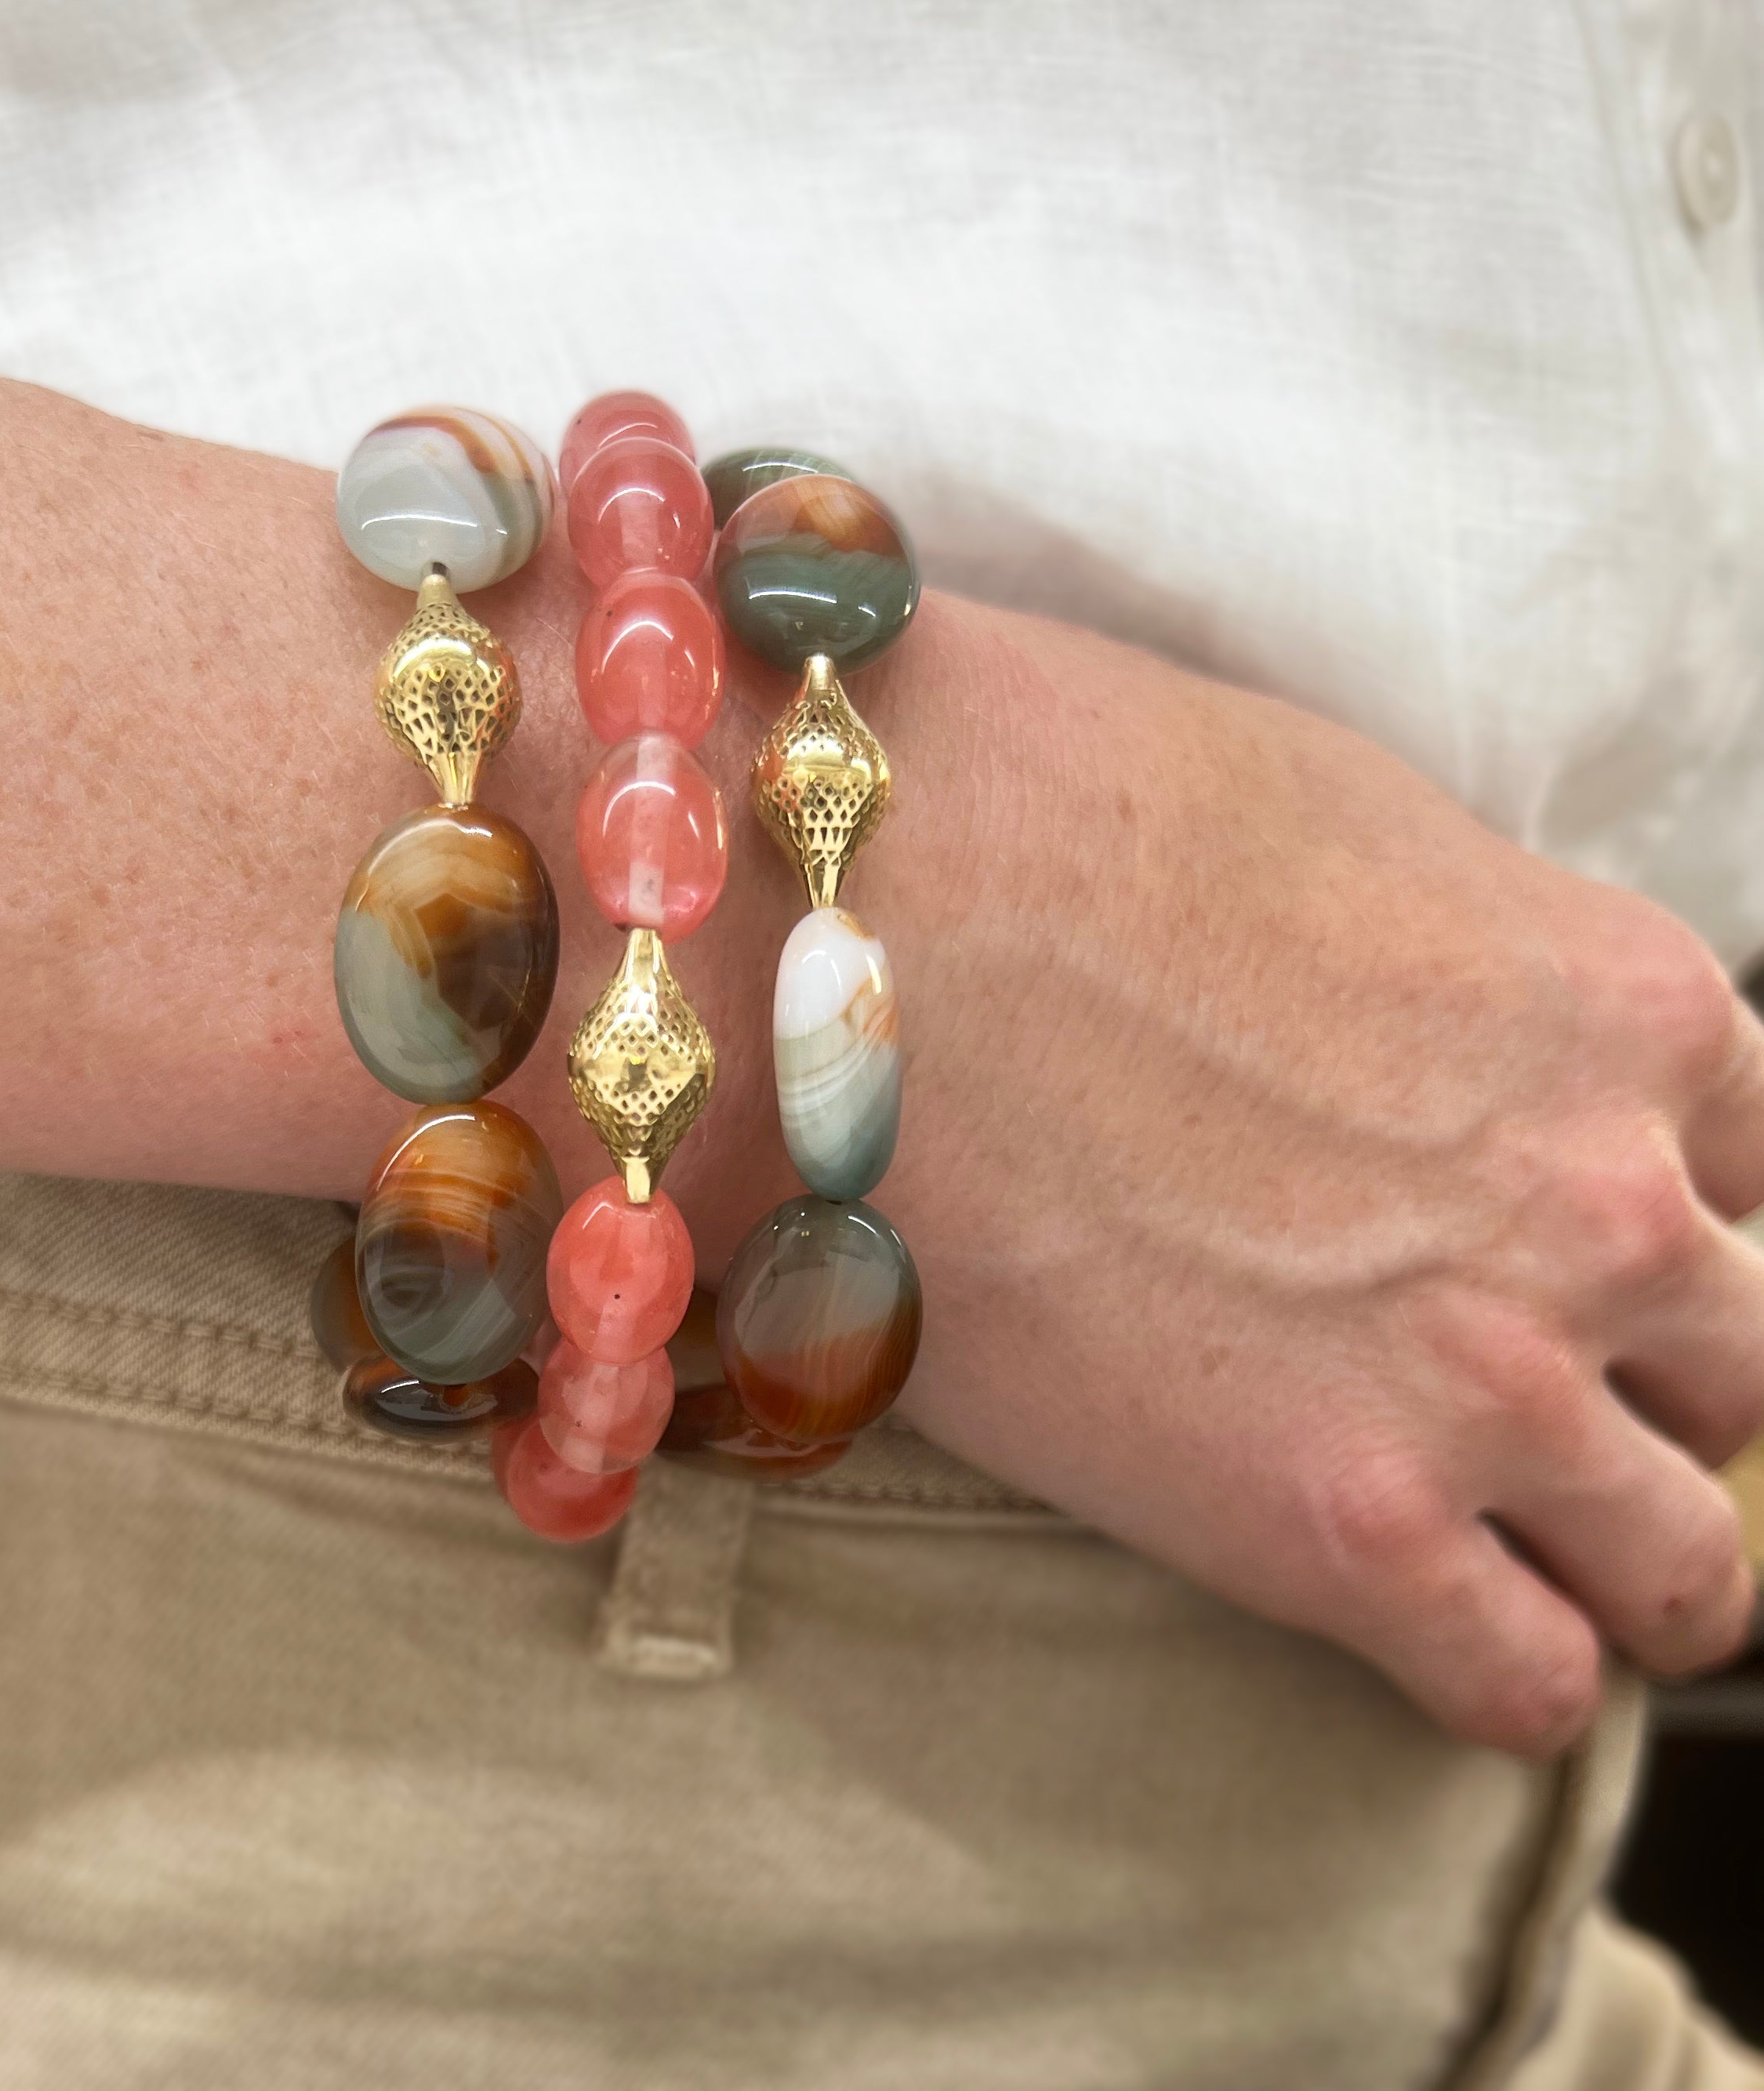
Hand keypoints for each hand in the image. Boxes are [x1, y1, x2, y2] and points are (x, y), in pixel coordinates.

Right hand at [0, 339, 1754, 1757]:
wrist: (819, 914)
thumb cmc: (1036, 806)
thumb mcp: (1327, 818)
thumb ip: (1465, 961)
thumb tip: (1439, 1032)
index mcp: (1617, 999)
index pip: (1763, 1162)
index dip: (1685, 1213)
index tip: (1602, 1253)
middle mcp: (1602, 1199)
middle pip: (1762, 1366)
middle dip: (1683, 1390)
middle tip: (1556, 1399)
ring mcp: (1490, 1377)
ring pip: (1705, 1566)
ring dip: (1631, 1557)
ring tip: (1521, 1547)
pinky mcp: (1333, 1523)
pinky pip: (1529, 1682)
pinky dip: (1502, 1664)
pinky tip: (1414, 1615)